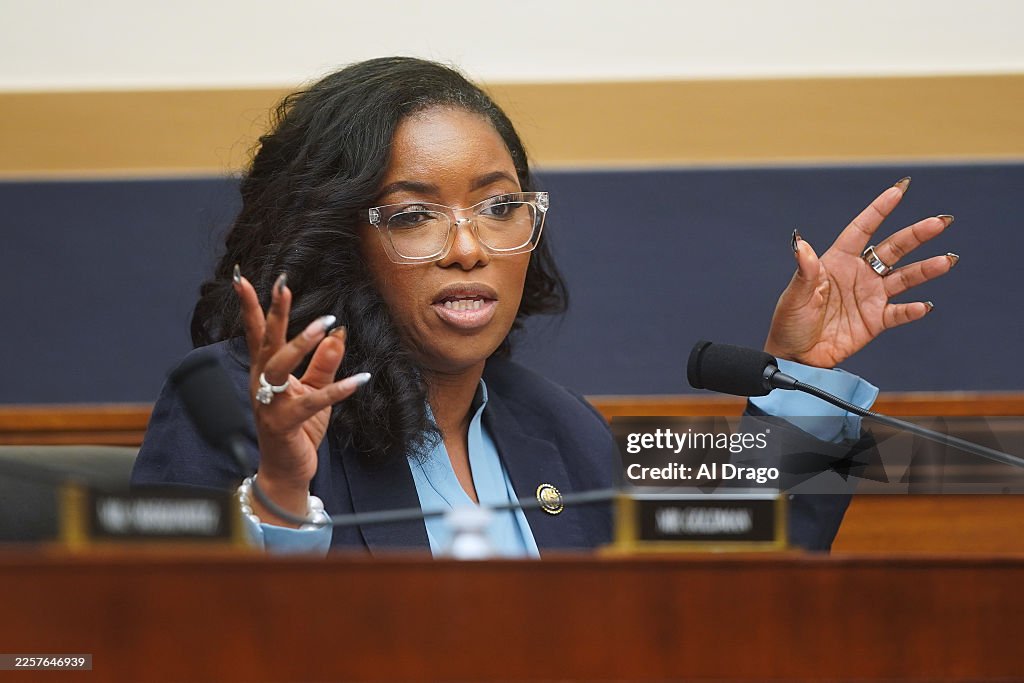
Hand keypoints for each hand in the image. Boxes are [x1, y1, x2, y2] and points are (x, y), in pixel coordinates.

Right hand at [233, 268, 368, 525]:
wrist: (289, 469)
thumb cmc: (299, 427)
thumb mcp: (314, 390)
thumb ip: (324, 362)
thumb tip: (337, 332)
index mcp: (265, 371)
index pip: (258, 334)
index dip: (252, 307)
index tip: (244, 279)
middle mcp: (261, 383)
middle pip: (266, 342)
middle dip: (273, 313)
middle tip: (283, 285)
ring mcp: (269, 404)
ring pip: (280, 367)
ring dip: (302, 344)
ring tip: (325, 324)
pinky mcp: (285, 423)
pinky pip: (313, 402)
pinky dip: (338, 389)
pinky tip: (361, 379)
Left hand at [764, 178, 957, 367]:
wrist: (795, 355)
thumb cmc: (790, 322)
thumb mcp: (794, 295)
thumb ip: (805, 272)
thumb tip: (801, 245)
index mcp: (837, 261)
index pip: (862, 229)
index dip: (880, 210)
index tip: (900, 189)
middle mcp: (858, 275)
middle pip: (892, 249)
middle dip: (917, 235)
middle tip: (940, 222)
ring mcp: (870, 297)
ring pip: (903, 278)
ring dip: (925, 269)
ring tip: (947, 260)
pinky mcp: (875, 321)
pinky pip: (899, 313)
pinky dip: (913, 310)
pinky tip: (925, 305)